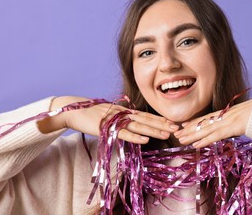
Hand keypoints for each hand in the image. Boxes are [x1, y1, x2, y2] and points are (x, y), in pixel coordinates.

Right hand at [38, 96, 178, 143]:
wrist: (73, 110)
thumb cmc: (92, 115)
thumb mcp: (111, 116)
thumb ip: (123, 120)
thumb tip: (135, 127)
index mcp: (125, 112)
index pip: (146, 115)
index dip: (160, 119)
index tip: (174, 123)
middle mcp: (124, 114)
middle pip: (146, 120)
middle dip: (163, 124)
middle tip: (178, 128)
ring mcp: (116, 120)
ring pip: (139, 126)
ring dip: (154, 130)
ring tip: (167, 134)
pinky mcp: (107, 128)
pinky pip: (123, 133)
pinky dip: (135, 137)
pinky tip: (145, 140)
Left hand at [173, 99, 251, 147]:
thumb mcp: (250, 114)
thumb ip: (242, 119)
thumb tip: (240, 123)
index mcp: (229, 112)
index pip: (208, 117)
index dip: (196, 121)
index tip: (184, 124)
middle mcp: (226, 115)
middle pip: (204, 123)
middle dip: (189, 129)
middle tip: (176, 134)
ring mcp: (229, 121)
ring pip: (206, 129)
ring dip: (192, 136)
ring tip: (180, 140)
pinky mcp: (233, 127)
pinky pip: (216, 135)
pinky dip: (205, 140)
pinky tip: (196, 145)